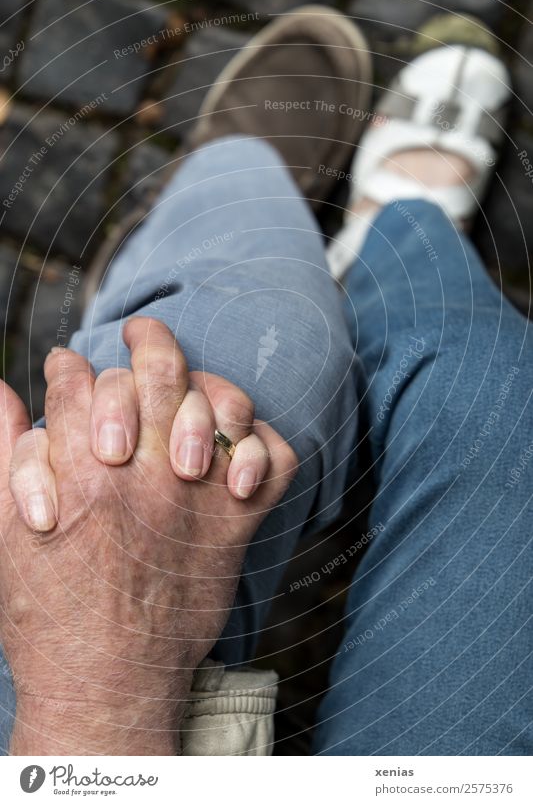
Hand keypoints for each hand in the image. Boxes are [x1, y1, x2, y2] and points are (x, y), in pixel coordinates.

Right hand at [0, 318, 296, 753]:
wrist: (107, 686)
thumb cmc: (48, 615)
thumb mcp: (4, 534)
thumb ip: (6, 455)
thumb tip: (2, 392)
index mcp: (78, 468)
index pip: (78, 381)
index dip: (70, 369)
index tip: (69, 369)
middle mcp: (142, 470)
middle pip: (156, 372)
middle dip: (149, 341)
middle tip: (144, 335)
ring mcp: (196, 495)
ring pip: (218, 403)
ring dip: (207, 387)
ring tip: (191, 393)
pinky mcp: (235, 526)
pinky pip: (274, 461)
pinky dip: (264, 445)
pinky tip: (237, 450)